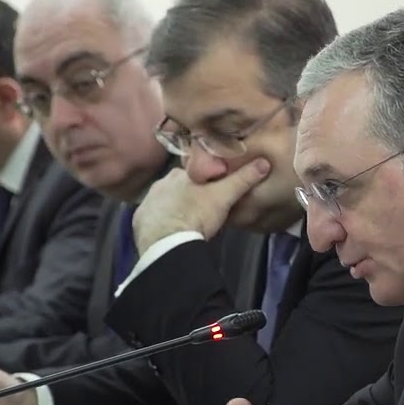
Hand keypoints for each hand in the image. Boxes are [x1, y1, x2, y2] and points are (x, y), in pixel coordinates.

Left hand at [133, 160, 270, 250]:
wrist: (167, 243)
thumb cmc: (197, 214)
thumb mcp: (224, 196)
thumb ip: (242, 179)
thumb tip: (264, 162)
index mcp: (179, 174)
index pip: (193, 172)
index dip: (204, 181)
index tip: (212, 192)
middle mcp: (160, 184)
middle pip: (177, 186)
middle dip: (188, 195)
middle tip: (201, 209)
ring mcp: (147, 203)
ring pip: (164, 202)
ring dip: (173, 209)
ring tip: (186, 223)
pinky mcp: (139, 221)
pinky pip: (151, 219)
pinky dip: (160, 224)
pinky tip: (169, 233)